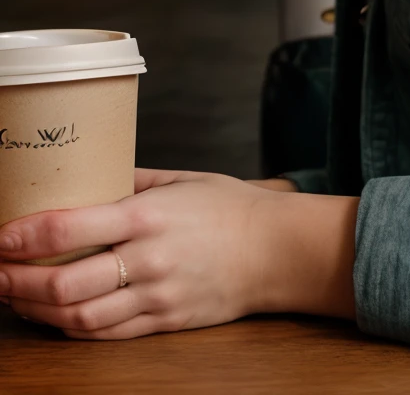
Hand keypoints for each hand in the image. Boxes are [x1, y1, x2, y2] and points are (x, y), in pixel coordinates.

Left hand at [0, 169, 357, 339]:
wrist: (278, 250)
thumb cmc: (231, 207)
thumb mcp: (181, 180)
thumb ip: (131, 181)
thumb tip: (87, 179)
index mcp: (148, 215)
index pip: (69, 229)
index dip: (24, 238)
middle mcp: (148, 259)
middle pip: (64, 284)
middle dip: (17, 282)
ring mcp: (155, 297)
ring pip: (79, 318)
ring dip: (37, 310)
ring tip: (13, 296)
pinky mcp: (164, 322)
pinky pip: (107, 334)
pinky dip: (72, 328)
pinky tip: (54, 316)